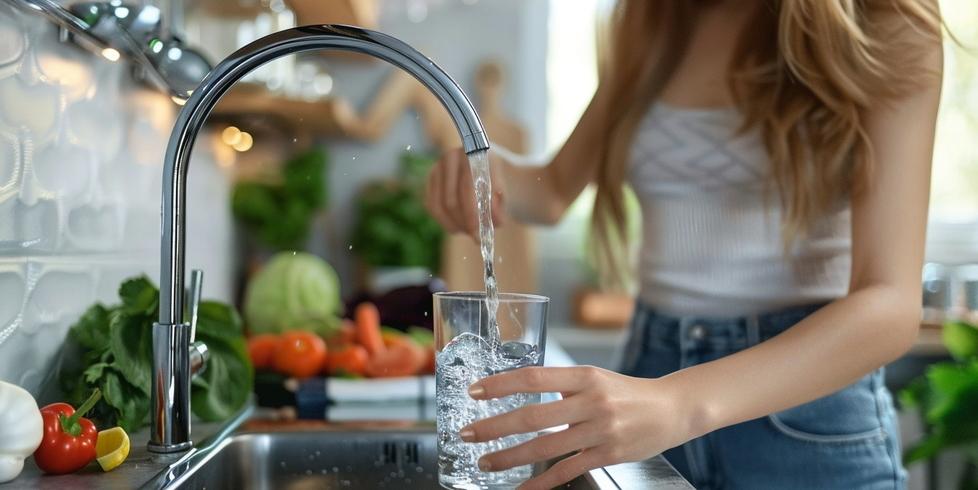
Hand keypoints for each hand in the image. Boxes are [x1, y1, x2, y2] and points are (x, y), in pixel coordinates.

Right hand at [424, 147, 506, 237]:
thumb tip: (493, 221)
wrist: (488, 170)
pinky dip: (445, 222)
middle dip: (465, 223)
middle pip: (452, 200)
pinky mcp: (430, 180)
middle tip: (477, 238)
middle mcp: (452, 157)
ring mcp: (438, 168)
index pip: (468, 188)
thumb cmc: (498, 182)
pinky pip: (432, 207)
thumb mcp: (505, 192)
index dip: (472, 214)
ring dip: (456, 224)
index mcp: (473, 154)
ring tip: (470, 231)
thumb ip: (500, 205)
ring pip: (441, 206)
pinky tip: (458, 227)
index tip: (479, 234)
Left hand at [460, 366, 700, 489]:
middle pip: (534, 415)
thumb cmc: (628, 392)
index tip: (475, 391)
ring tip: (485, 461)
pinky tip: (522, 488)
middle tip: (468, 434)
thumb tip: (522, 390)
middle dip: (495, 427)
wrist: (672, 408)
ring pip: (546, 447)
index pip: (534, 378)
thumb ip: (563, 385)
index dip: (501, 385)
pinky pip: (567, 470)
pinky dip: (541, 482)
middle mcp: (591, 402)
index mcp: (584, 376)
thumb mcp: (595, 378)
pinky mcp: (608, 454)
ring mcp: (600, 430)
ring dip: (510, 456)